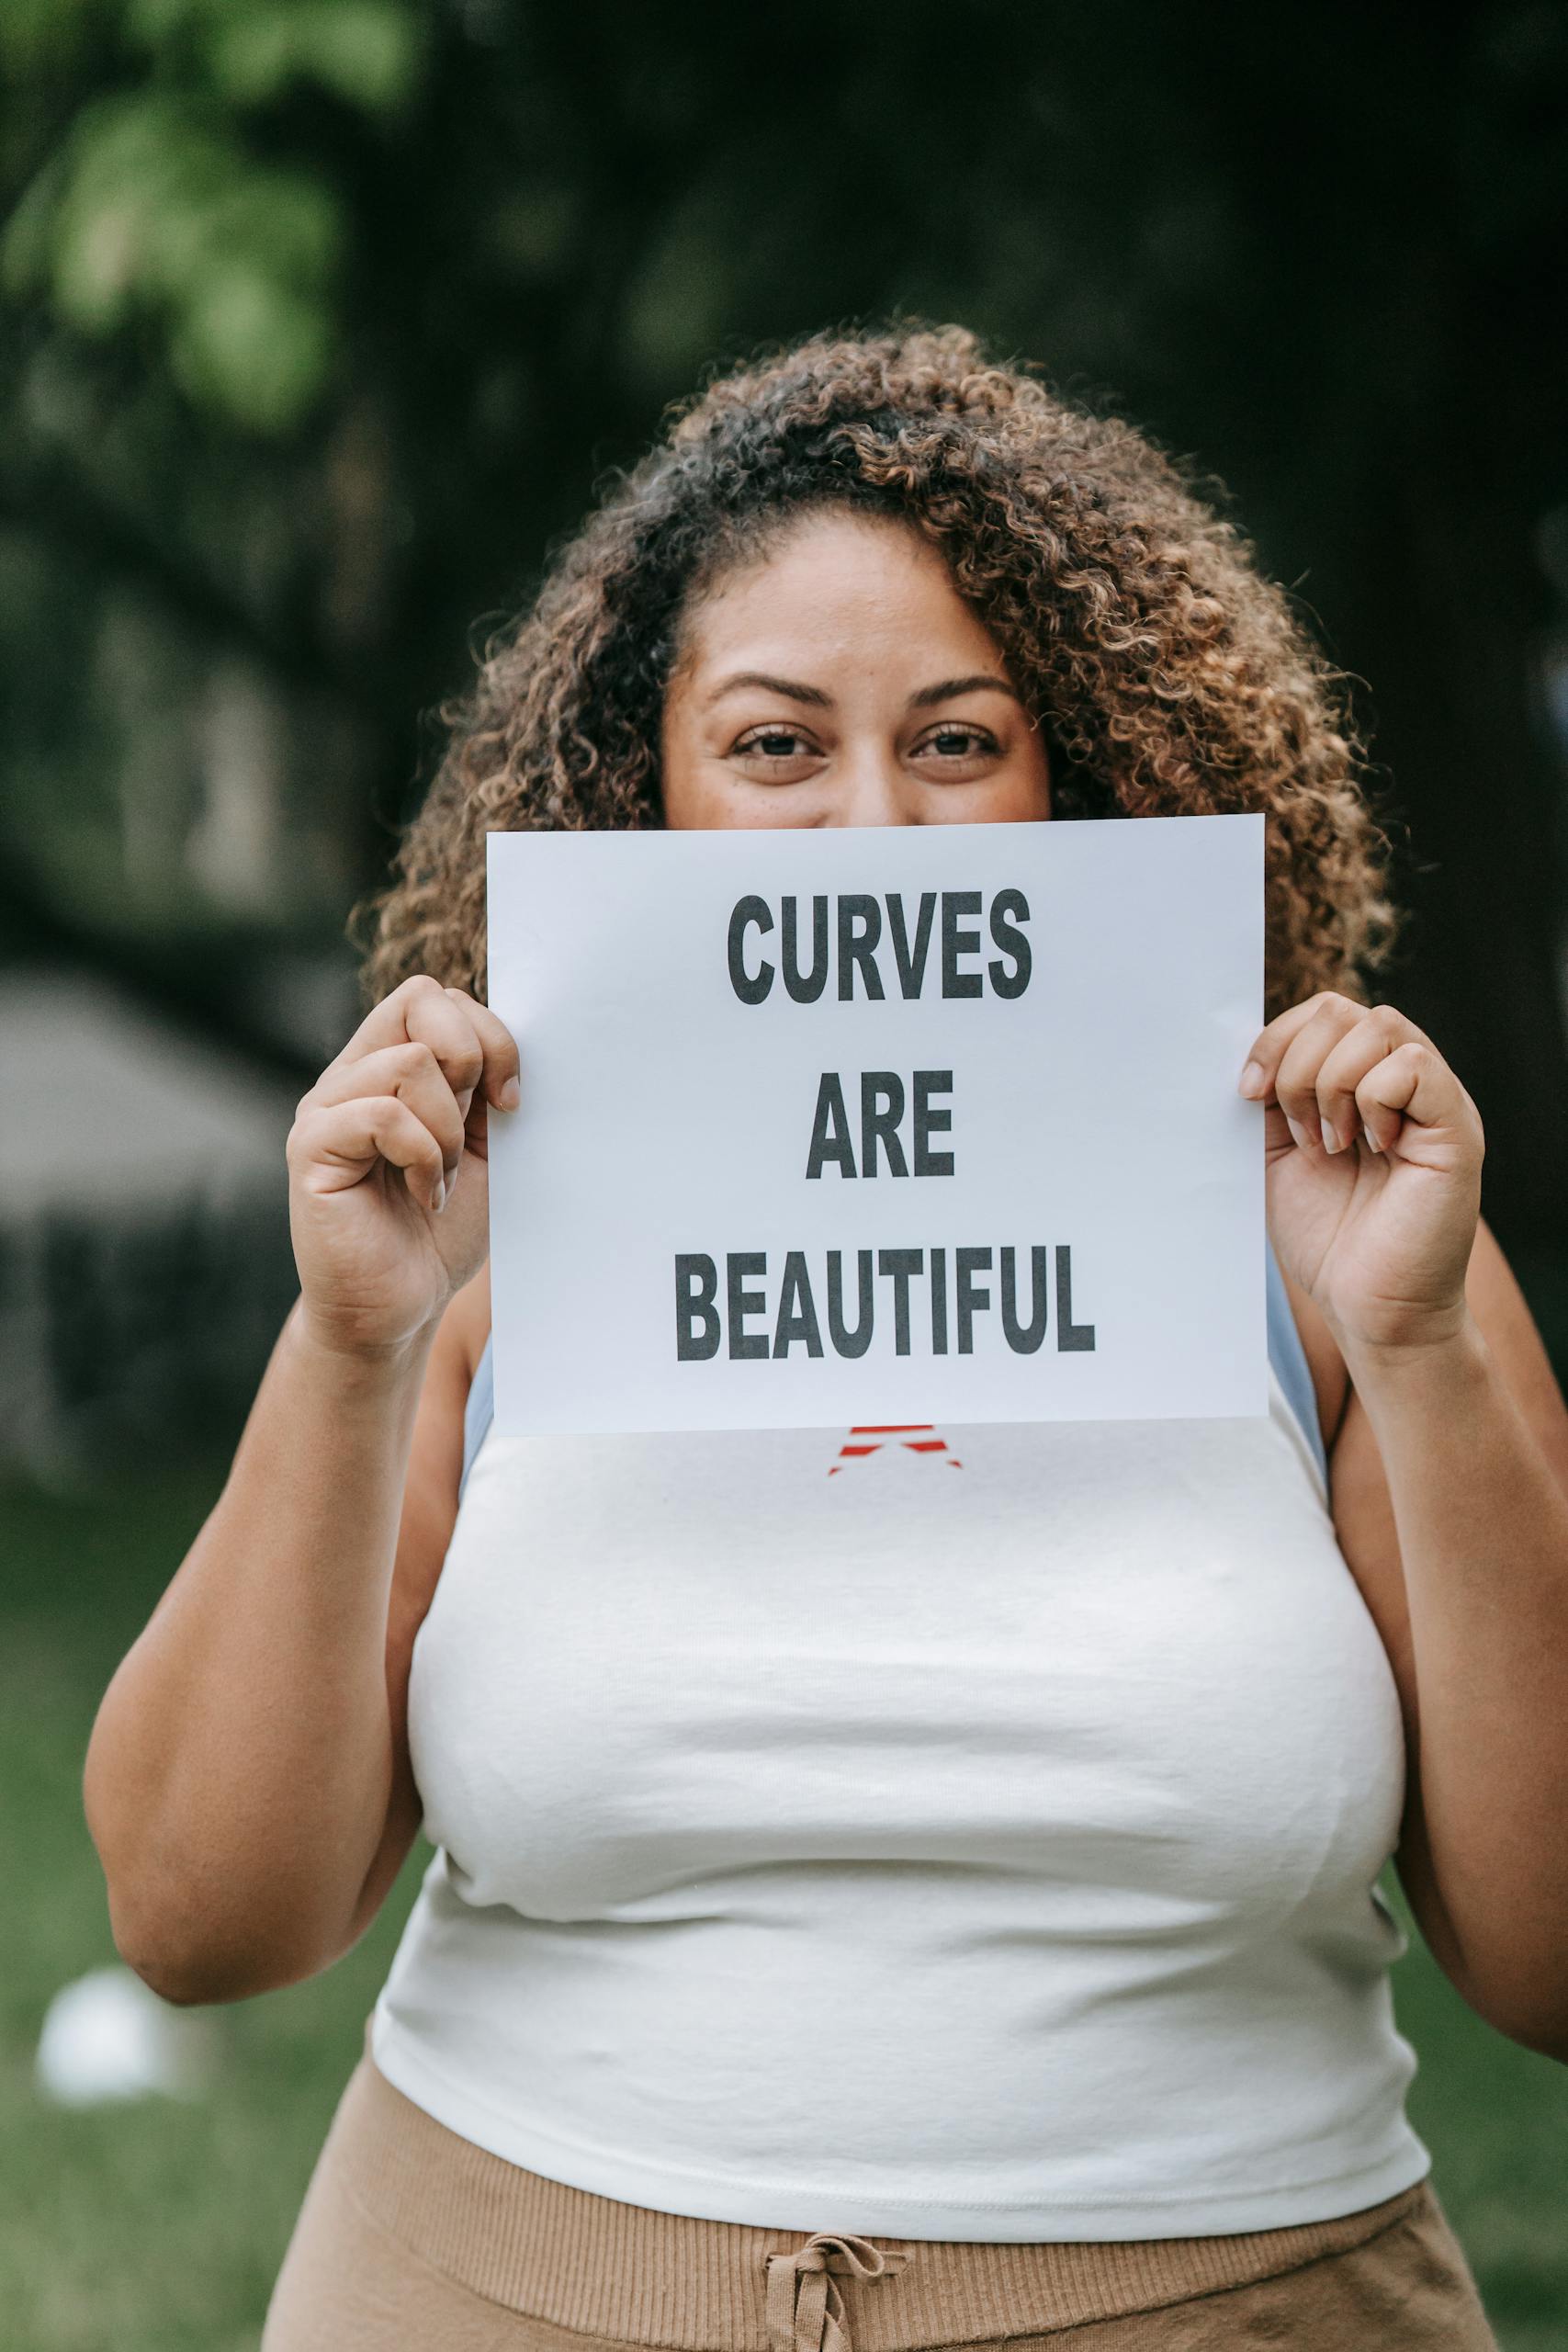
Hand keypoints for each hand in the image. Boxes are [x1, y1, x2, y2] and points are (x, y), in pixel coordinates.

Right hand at [286, 974, 520, 1357]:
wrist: (400, 1309)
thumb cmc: (439, 1232)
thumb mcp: (481, 1148)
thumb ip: (482, 1089)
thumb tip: (504, 1039)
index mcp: (388, 1068)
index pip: (435, 996)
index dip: (489, 1035)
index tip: (511, 1101)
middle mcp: (351, 1076)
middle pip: (421, 998)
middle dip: (473, 1059)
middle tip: (475, 1128)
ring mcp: (326, 1108)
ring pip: (411, 1061)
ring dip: (449, 1130)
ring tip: (442, 1180)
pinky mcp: (310, 1147)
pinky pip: (384, 1114)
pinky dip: (424, 1156)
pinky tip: (426, 1195)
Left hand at [1238, 992, 1483, 1356]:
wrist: (1368, 1306)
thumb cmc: (1328, 1237)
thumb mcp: (1278, 1153)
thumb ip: (1269, 1097)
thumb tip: (1245, 1051)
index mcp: (1360, 1079)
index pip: (1320, 1012)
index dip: (1274, 1040)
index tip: (1247, 1093)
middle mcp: (1402, 1079)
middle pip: (1341, 1009)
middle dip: (1297, 1067)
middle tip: (1302, 1134)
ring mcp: (1433, 1099)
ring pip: (1377, 1026)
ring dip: (1331, 1087)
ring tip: (1333, 1145)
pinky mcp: (1456, 1126)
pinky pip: (1412, 1066)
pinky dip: (1372, 1103)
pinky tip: (1374, 1149)